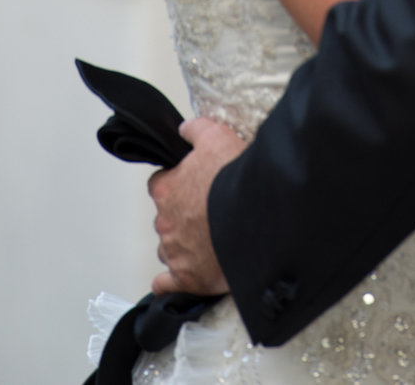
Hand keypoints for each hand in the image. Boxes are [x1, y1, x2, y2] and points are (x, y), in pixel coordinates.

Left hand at [148, 116, 245, 294]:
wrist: (254, 216)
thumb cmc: (234, 178)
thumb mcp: (217, 136)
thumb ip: (196, 130)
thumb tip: (184, 129)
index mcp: (167, 189)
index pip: (160, 185)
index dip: (176, 183)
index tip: (192, 185)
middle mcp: (165, 222)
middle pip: (166, 218)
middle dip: (183, 216)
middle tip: (209, 213)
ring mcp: (175, 252)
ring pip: (169, 249)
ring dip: (183, 245)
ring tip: (207, 242)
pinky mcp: (187, 278)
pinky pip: (166, 285)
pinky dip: (169, 283)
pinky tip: (176, 279)